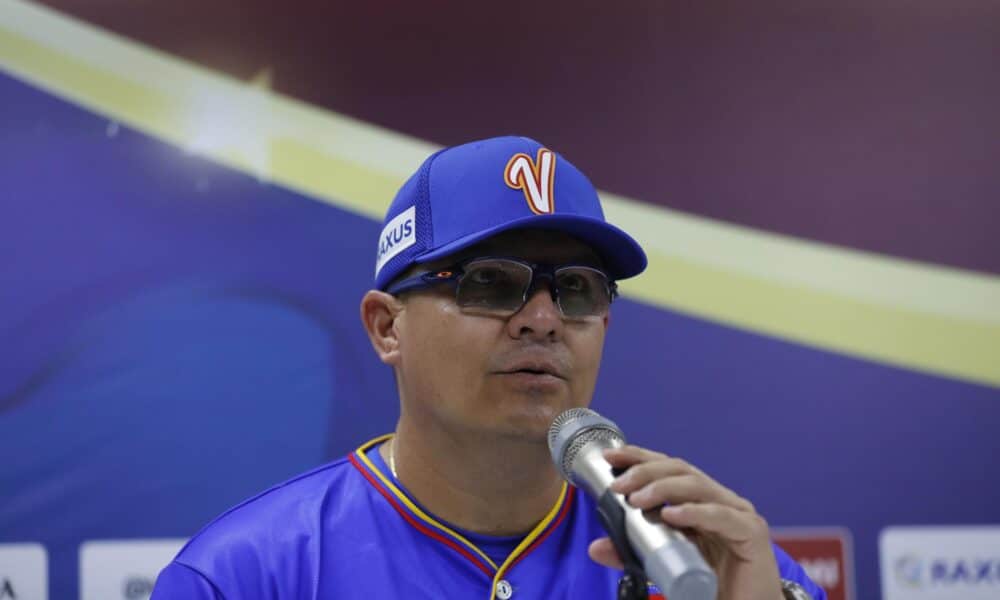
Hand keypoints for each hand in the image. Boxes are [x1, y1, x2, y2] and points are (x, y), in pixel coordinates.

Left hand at [588, 445, 783, 599]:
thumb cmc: (709, 584)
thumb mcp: (664, 563)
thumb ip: (634, 554)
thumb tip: (596, 547)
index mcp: (700, 501)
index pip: (668, 468)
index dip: (640, 457)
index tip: (611, 458)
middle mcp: (720, 500)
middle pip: (681, 471)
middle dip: (645, 472)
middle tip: (618, 486)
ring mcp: (738, 514)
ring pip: (698, 487)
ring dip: (663, 488)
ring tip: (636, 499)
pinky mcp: (752, 534)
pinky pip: (721, 517)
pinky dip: (695, 512)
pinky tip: (672, 515)